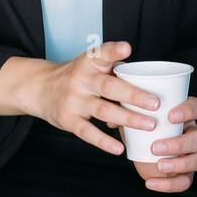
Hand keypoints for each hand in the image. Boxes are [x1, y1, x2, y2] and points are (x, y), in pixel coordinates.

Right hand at [26, 40, 161, 154]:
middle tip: (156, 103)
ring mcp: (73, 100)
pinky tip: (119, 148)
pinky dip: (104, 142)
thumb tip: (142, 101)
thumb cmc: (78, 77)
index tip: (127, 48)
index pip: (102, 53)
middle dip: (134, 95)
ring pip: (103, 110)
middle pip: (109, 87)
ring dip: (128, 118)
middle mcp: (81, 79)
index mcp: (89, 62)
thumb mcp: (92, 67)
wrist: (40, 88)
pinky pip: (88, 132)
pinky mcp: (67, 120)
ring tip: (149, 125)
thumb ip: (116, 78)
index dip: (114, 51)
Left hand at [127, 96, 196, 192]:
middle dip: (180, 144)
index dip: (188, 111)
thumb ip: (126, 112)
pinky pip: (185, 181)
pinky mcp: (185, 173)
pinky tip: (151, 183)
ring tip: (159, 166)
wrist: (141, 148)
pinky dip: (169, 185)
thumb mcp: (134, 115)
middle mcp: (192, 134)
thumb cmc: (142, 126)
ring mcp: (192, 155)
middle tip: (155, 148)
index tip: (170, 116)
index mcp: (185, 116)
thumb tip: (113, 118)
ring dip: (180, 164)